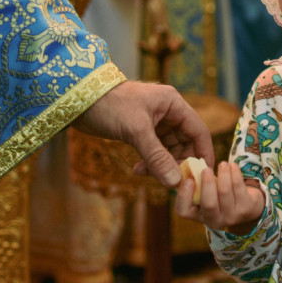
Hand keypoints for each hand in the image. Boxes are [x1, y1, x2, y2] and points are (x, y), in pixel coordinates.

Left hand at [73, 81, 213, 186]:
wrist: (78, 100)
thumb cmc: (110, 106)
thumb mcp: (136, 131)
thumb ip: (157, 157)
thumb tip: (175, 182)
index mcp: (174, 104)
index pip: (198, 130)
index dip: (203, 153)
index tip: (202, 174)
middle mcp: (168, 112)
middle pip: (185, 143)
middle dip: (179, 162)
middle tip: (171, 181)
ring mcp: (155, 122)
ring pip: (169, 149)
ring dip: (161, 164)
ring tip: (146, 173)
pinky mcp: (141, 131)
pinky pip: (154, 151)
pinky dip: (149, 162)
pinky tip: (137, 170)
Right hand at [174, 161, 264, 232]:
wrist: (248, 207)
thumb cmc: (221, 195)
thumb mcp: (207, 193)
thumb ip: (198, 185)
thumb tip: (192, 166)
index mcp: (198, 215)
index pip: (184, 211)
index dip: (184, 196)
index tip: (189, 180)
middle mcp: (214, 220)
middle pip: (208, 204)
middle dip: (207, 184)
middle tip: (206, 169)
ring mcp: (231, 217)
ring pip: (225, 193)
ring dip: (223, 175)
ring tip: (223, 164)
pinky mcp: (246, 209)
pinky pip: (239, 187)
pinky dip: (235, 173)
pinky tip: (233, 165)